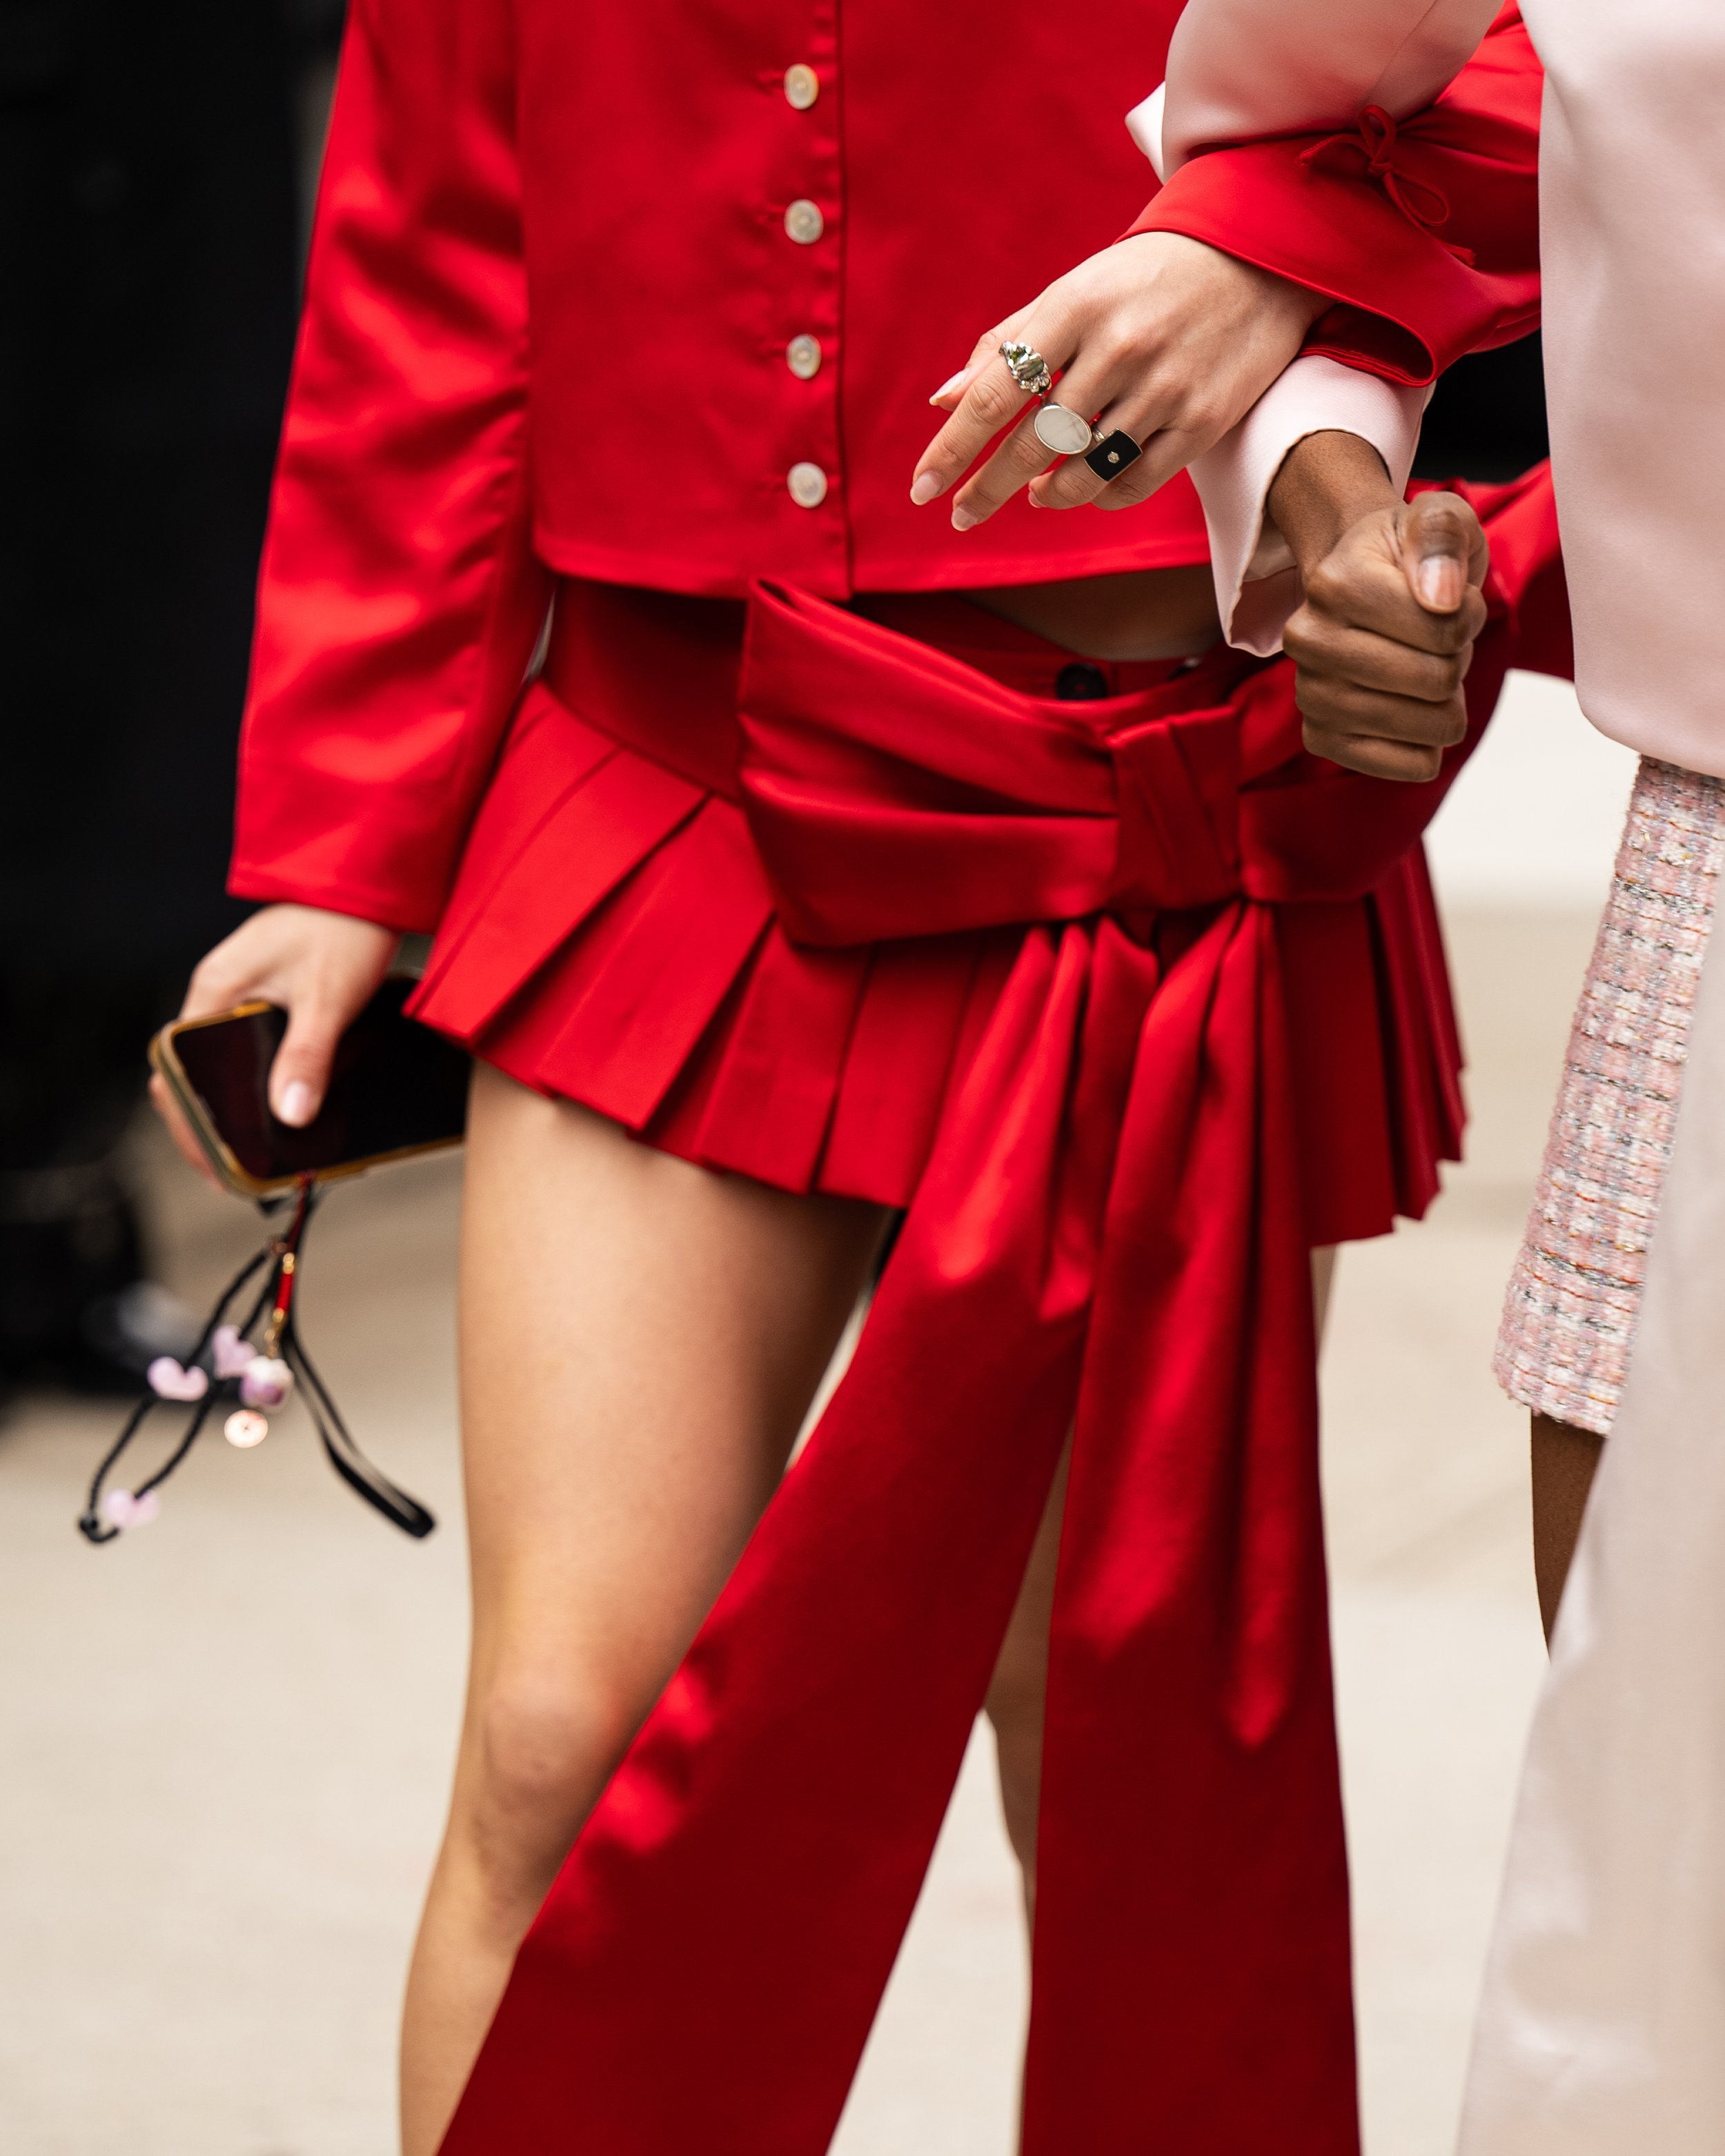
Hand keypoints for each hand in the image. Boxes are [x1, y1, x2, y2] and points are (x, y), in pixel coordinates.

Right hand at [150, 903, 399, 1182]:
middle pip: (193, 1074)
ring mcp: (240, 996)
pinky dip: (258, 1084)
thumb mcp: (328, 998)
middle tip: (239, 1173)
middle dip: (209, 1126)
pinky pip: (248, 1050)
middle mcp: (217, 994)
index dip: (190, 1124)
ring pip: (221, 1065)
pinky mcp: (267, 998)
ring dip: (234, 1108)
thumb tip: (289, 1116)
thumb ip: (306, 1056)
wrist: (367, 883)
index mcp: (215, 992)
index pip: (176, 1071)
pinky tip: (284, 1108)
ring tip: (260, 1153)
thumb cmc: (343, 925)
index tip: (214, 1165)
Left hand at [910, 232, 1326, 529]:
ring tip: (1035, 493)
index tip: (922, 490)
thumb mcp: (1073, 292)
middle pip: (1030, 445)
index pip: (993, 395)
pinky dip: (1097, 495)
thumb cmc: (1145, 279)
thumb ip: (1007, 344)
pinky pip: (1132, 483)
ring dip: (1047, 493)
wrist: (1258, 260)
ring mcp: (1163, 387)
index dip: (951, 451)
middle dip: (986, 489)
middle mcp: (1117, 348)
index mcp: (1073, 307)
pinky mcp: (1202, 421)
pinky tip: (1084, 487)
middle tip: (961, 515)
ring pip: (1081, 472)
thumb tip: (943, 402)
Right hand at [1268, 431, 1489, 782]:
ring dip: (1446, 702)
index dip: (1471, 616)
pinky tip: (1417, 716)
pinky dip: (1429, 746)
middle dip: (1456, 661)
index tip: (1454, 601)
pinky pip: (1408, 765)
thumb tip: (1441, 598)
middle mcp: (1309, 641)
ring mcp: (1310, 694)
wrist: (1358, 583)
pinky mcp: (1320, 737)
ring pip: (1428, 728)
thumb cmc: (1407, 554)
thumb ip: (1443, 538)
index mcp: (1336, 583)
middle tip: (1437, 641)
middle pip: (1437, 681)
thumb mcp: (1438, 519)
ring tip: (1423, 670)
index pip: (1446, 629)